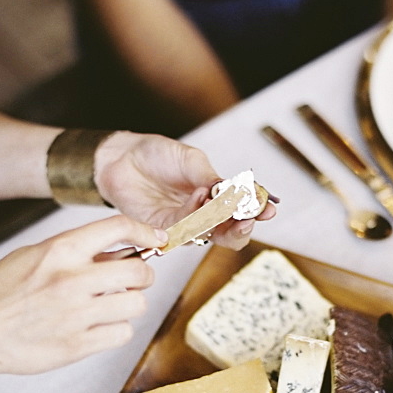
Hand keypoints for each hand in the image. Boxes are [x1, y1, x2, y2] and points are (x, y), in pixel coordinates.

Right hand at [0, 216, 166, 375]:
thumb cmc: (0, 292)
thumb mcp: (34, 256)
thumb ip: (77, 252)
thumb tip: (122, 252)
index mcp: (59, 250)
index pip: (118, 228)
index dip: (146, 231)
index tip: (157, 239)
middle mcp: (71, 280)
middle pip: (140, 273)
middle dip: (142, 277)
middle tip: (131, 282)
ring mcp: (75, 315)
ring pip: (136, 305)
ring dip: (128, 306)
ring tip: (107, 307)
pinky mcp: (77, 346)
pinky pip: (122, 334)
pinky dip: (114, 331)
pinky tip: (96, 328)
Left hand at [94, 131, 275, 249]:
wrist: (124, 158)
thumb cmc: (157, 156)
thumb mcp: (192, 161)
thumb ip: (213, 179)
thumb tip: (236, 191)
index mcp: (216, 198)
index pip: (242, 212)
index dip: (257, 212)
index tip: (269, 208)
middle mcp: (203, 216)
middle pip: (230, 235)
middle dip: (242, 229)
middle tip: (248, 218)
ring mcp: (185, 225)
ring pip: (210, 235)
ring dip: (218, 217)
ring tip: (217, 195)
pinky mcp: (164, 230)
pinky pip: (185, 229)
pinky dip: (195, 213)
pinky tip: (199, 195)